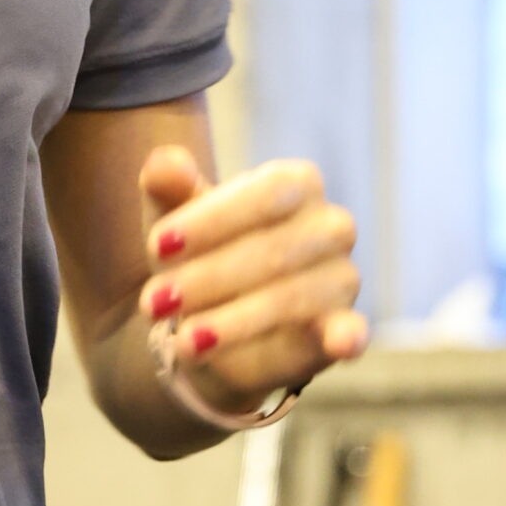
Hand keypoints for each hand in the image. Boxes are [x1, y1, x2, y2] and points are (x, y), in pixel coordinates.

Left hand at [137, 147, 366, 409]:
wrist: (212, 322)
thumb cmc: (200, 256)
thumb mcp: (175, 221)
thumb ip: (168, 189)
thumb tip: (163, 164)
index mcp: (296, 184)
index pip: (265, 192)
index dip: (212, 219)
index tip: (158, 245)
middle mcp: (330, 226)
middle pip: (274, 249)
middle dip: (208, 277)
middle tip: (154, 302)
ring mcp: (342, 278)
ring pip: (291, 297)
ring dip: (234, 321)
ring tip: (185, 341)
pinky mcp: (344, 327)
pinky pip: (351, 330)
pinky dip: (347, 335)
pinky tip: (339, 342)